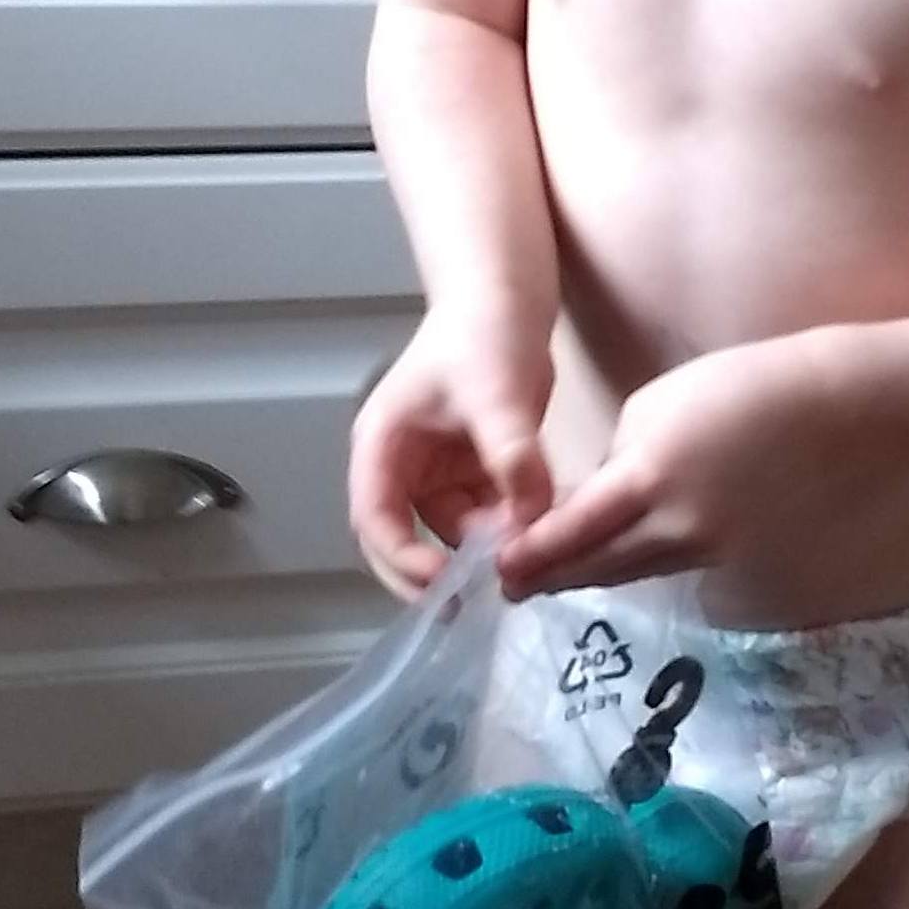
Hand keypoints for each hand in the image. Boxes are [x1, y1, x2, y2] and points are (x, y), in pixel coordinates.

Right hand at [349, 306, 554, 595]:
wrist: (506, 297)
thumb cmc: (483, 335)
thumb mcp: (496, 397)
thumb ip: (512, 459)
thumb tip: (531, 521)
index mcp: (382, 447)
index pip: (375, 519)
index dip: (402, 559)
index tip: (444, 584)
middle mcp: (399, 466)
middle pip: (399, 540)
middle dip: (431, 576)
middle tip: (472, 611)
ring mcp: (434, 472)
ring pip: (447, 534)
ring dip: (476, 556)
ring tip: (515, 572)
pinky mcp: (468, 471)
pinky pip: (480, 517)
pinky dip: (501, 534)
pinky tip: (532, 543)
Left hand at [497, 336, 863, 597]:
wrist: (850, 414)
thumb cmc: (754, 387)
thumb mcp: (664, 400)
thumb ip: (624, 453)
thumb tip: (608, 494)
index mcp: (649, 477)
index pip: (572, 531)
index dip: (533, 557)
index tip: (501, 570)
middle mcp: (679, 529)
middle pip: (600, 566)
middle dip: (554, 577)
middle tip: (516, 589)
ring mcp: (719, 554)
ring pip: (642, 569)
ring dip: (600, 572)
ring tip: (566, 576)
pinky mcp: (751, 563)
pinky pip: (690, 567)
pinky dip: (660, 560)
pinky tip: (650, 552)